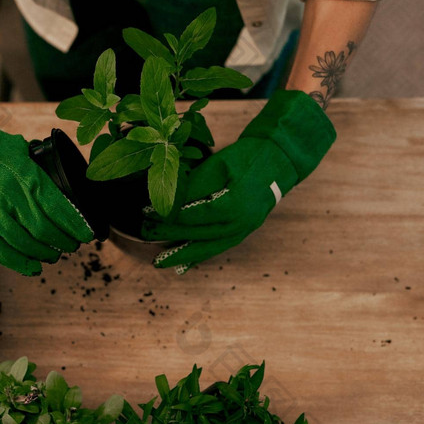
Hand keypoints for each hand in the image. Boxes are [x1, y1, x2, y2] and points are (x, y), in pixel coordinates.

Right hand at [0, 69, 93, 274]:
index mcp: (25, 176)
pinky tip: (33, 268)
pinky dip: (20, 263)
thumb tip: (60, 184)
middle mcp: (10, 198)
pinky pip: (1, 252)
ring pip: (26, 245)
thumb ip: (39, 170)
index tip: (87, 233)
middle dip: (64, 242)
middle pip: (46, 231)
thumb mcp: (19, 151)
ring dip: (45, 254)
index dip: (76, 226)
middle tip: (72, 245)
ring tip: (55, 255)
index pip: (60, 209)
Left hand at [142, 90, 335, 273]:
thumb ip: (194, 185)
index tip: (145, 212)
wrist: (279, 160)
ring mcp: (244, 230)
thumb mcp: (218, 165)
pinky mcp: (244, 231)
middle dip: (167, 234)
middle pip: (196, 233)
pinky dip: (200, 257)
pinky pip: (219, 248)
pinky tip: (183, 267)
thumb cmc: (247, 157)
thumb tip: (166, 199)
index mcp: (232, 204)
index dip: (166, 214)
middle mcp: (239, 223)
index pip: (191, 215)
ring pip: (208, 248)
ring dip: (182, 256)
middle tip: (143, 232)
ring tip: (159, 263)